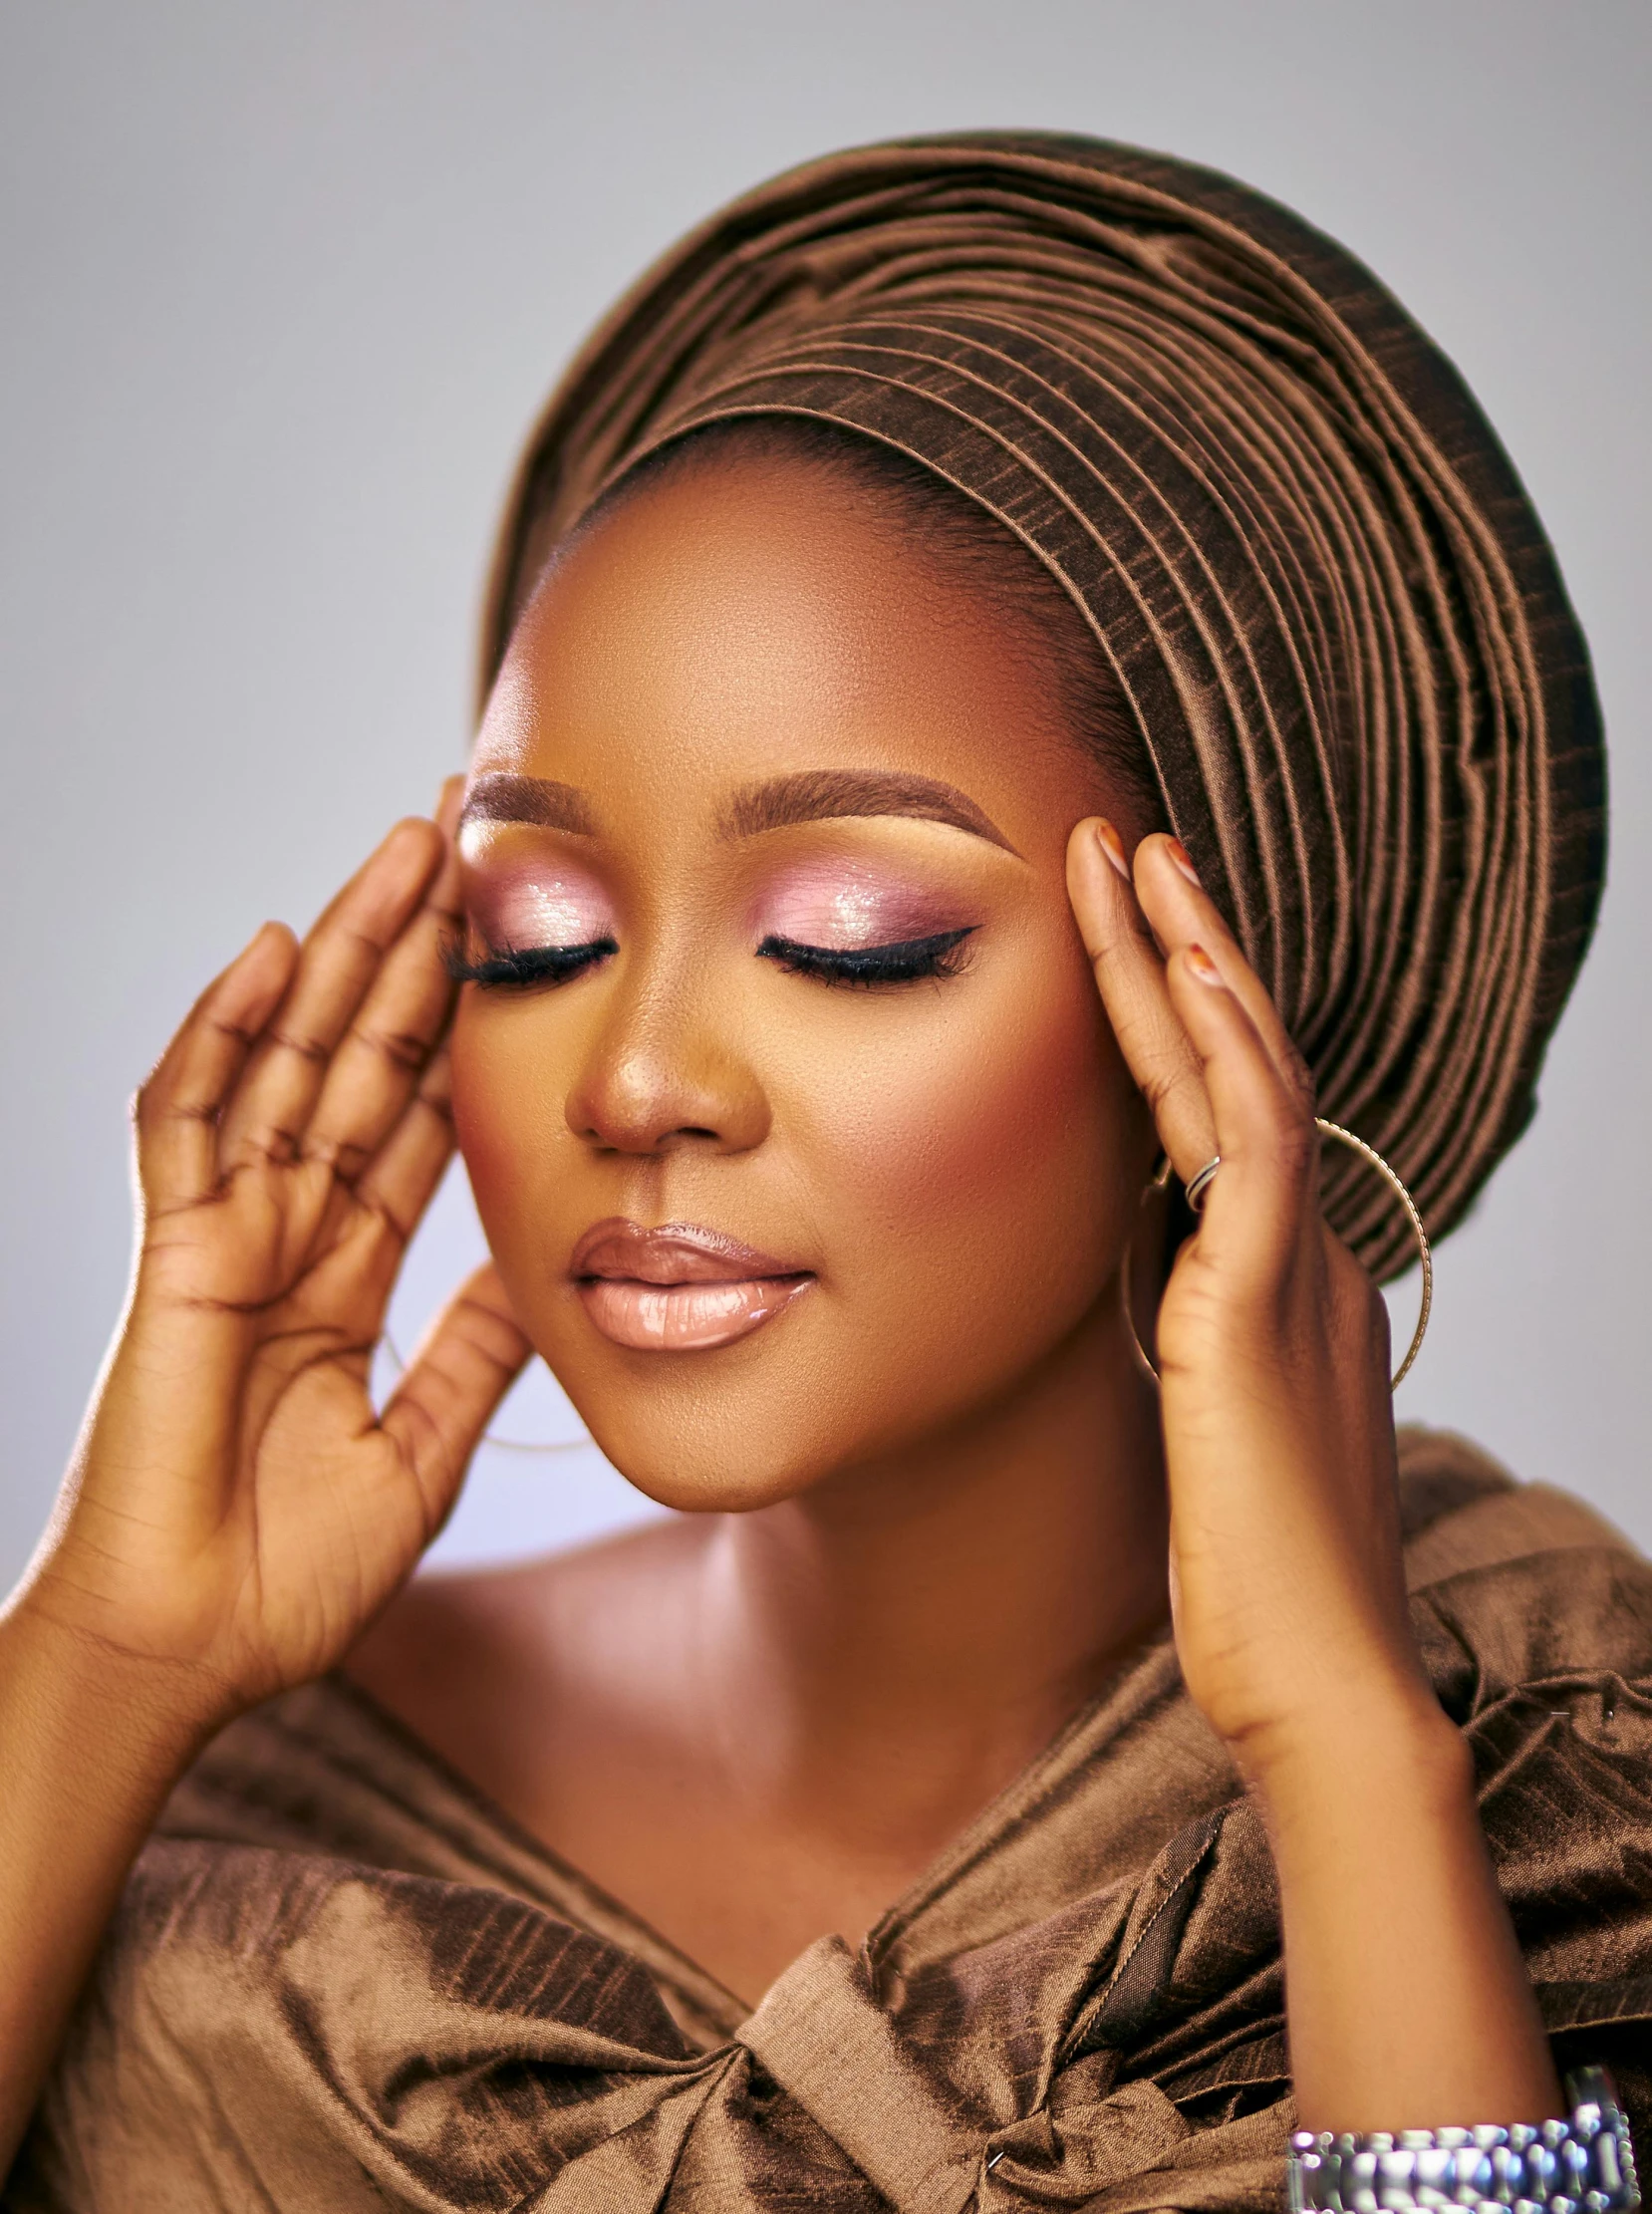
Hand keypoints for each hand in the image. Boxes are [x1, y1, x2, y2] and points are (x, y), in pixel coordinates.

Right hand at [15, 795, 531, 1731]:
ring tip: (402, 848)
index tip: (521, 944)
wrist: (190, 1655)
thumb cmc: (289, 1578)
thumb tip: (548, 1270)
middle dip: (414, 950)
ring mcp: (226, 1235)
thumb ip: (474, 1352)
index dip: (464, 1029)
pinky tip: (270, 952)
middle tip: (470, 841)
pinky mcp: (173, 1255)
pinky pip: (187, 1122)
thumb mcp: (425, 1450)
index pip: (415, 1118)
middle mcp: (288, 1234)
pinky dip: (220, 1034)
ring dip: (341, 951)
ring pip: (286, 1058)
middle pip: (360, 1059)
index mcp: (346, 1276)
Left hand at [1067, 822, 1438, 1783]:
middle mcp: (1302, 1254)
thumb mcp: (1216, 1436)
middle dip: (1183, 949)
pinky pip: (1252, 1148)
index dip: (1181, 1020)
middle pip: (1242, 1065)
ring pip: (1246, 1075)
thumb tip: (1158, 1310)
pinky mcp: (1264, 1306)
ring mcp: (1292, 1271)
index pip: (1229, 1116)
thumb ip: (1199, 1352)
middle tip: (1129, 847)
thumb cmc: (1258, 1583)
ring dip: (1190, 959)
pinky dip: (1223, 1050)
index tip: (1132, 938)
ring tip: (1137, 858)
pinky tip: (1183, 969)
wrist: (1322, 1681)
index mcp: (1286, 1282)